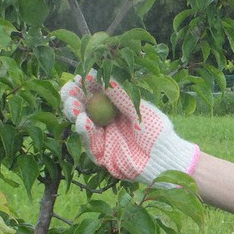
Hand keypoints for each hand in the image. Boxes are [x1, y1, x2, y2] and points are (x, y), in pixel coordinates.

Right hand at [61, 70, 199, 183]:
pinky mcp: (101, 155)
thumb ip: (120, 95)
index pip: (96, 94)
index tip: (80, 76)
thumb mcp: (138, 109)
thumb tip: (99, 75)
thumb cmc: (157, 131)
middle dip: (73, 97)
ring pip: (82, 123)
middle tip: (69, 89)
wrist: (164, 158)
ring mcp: (102, 137)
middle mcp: (106, 121)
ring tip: (72, 102)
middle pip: (84, 108)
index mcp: (115, 107)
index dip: (86, 85)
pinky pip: (89, 142)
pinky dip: (84, 131)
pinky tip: (82, 120)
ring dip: (74, 112)